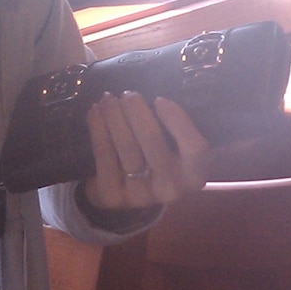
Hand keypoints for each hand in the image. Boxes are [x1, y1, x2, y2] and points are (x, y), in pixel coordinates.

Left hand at [82, 91, 209, 210]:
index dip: (179, 122)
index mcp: (195, 176)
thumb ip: (179, 127)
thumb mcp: (178, 147)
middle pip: (155, 145)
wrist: (128, 190)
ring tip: (109, 99)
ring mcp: (141, 196)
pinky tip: (95, 112)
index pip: (195, 148)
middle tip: (128, 94)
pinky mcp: (113, 195)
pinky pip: (104, 156)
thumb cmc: (159, 158)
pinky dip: (97, 129)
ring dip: (114, 117)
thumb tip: (162, 93)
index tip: (160, 100)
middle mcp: (171, 189)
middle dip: (138, 114)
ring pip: (126, 148)